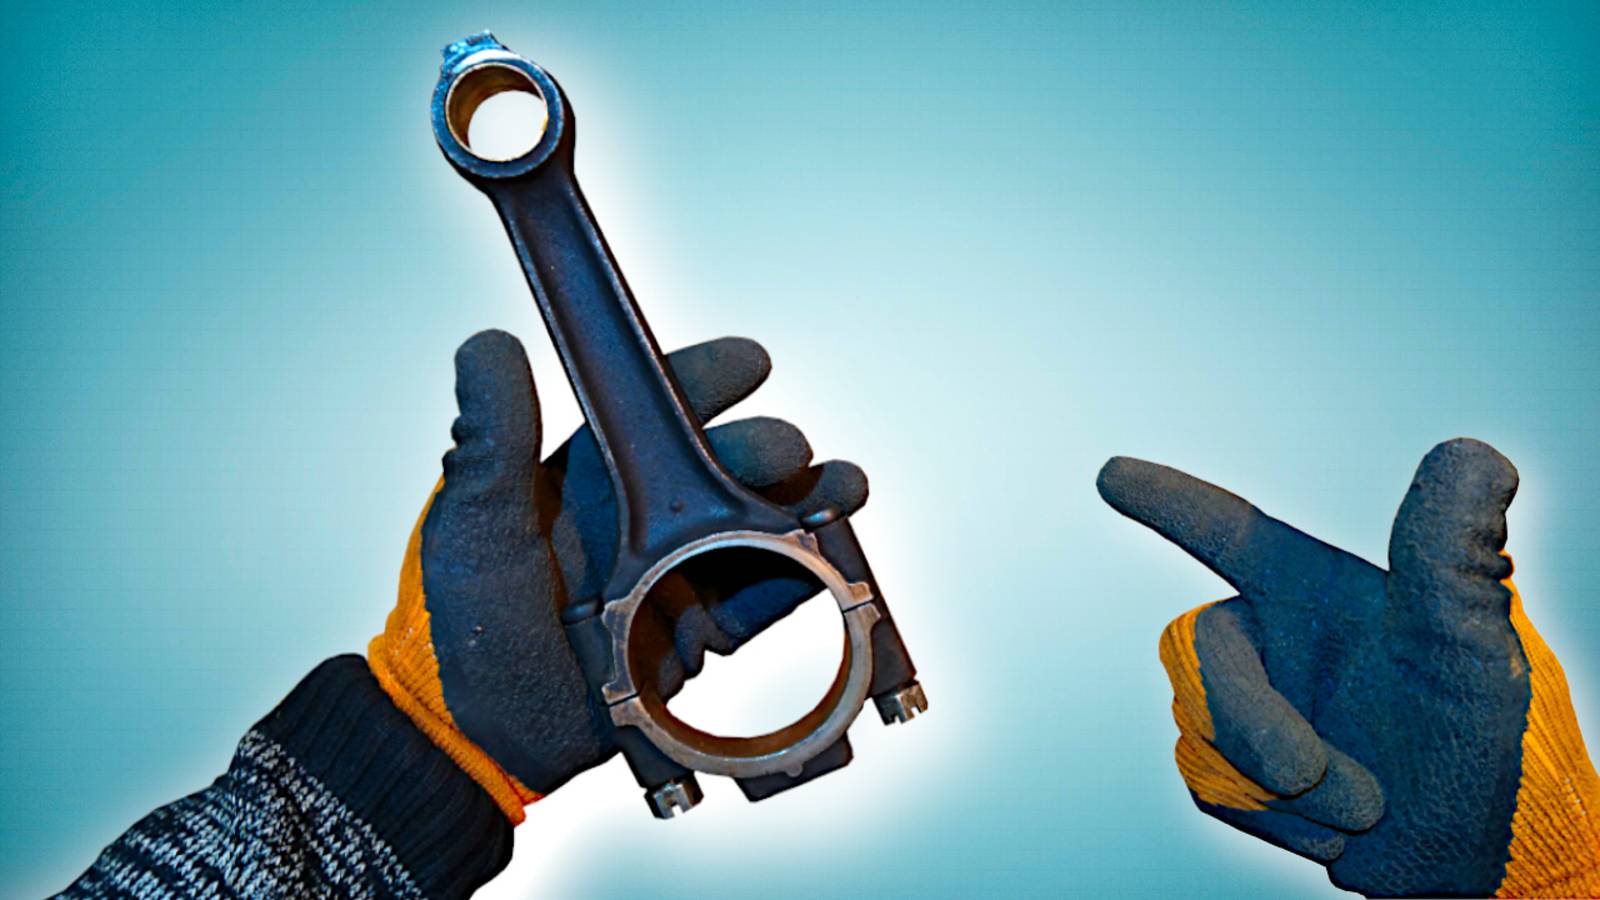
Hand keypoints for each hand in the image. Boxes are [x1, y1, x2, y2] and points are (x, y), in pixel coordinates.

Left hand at [369, 330, 867, 821]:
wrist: (477, 738)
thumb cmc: (458, 626)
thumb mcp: (473, 522)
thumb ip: (490, 436)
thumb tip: (488, 344)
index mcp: (585, 480)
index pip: (654, 416)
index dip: (704, 382)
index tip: (749, 363)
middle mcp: (638, 521)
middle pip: (716, 469)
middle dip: (762, 449)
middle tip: (788, 449)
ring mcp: (672, 576)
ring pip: (751, 527)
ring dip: (802, 503)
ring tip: (842, 489)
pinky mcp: (696, 634)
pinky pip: (759, 600)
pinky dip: (799, 578)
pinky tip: (830, 559)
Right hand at [1098, 439, 1599, 896]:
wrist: (1465, 849)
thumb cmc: (1480, 737)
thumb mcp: (1471, 640)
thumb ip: (1450, 550)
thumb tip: (1474, 453)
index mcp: (1314, 590)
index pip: (1228, 532)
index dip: (1168, 501)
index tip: (1111, 473)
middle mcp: (1271, 640)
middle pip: (1199, 652)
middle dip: (1245, 718)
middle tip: (1307, 773)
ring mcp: (1249, 707)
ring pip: (1202, 730)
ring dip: (1286, 789)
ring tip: (1366, 807)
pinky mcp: (1235, 773)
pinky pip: (1214, 787)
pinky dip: (1280, 822)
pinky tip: (1336, 828)